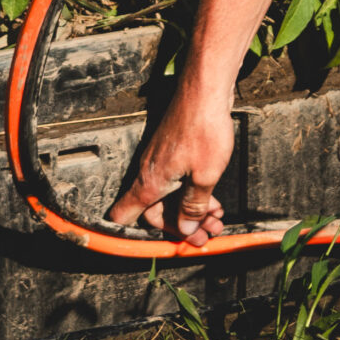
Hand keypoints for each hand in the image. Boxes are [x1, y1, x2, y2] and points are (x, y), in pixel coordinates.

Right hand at [106, 89, 235, 245]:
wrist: (205, 91)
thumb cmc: (204, 129)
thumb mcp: (205, 175)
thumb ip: (194, 205)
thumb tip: (186, 227)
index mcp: (149, 184)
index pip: (123, 217)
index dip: (133, 237)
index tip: (154, 248)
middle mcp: (149, 173)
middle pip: (155, 212)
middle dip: (181, 227)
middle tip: (205, 235)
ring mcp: (161, 161)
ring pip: (171, 197)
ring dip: (192, 211)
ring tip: (216, 221)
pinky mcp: (174, 151)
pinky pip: (179, 182)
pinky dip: (193, 194)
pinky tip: (213, 200)